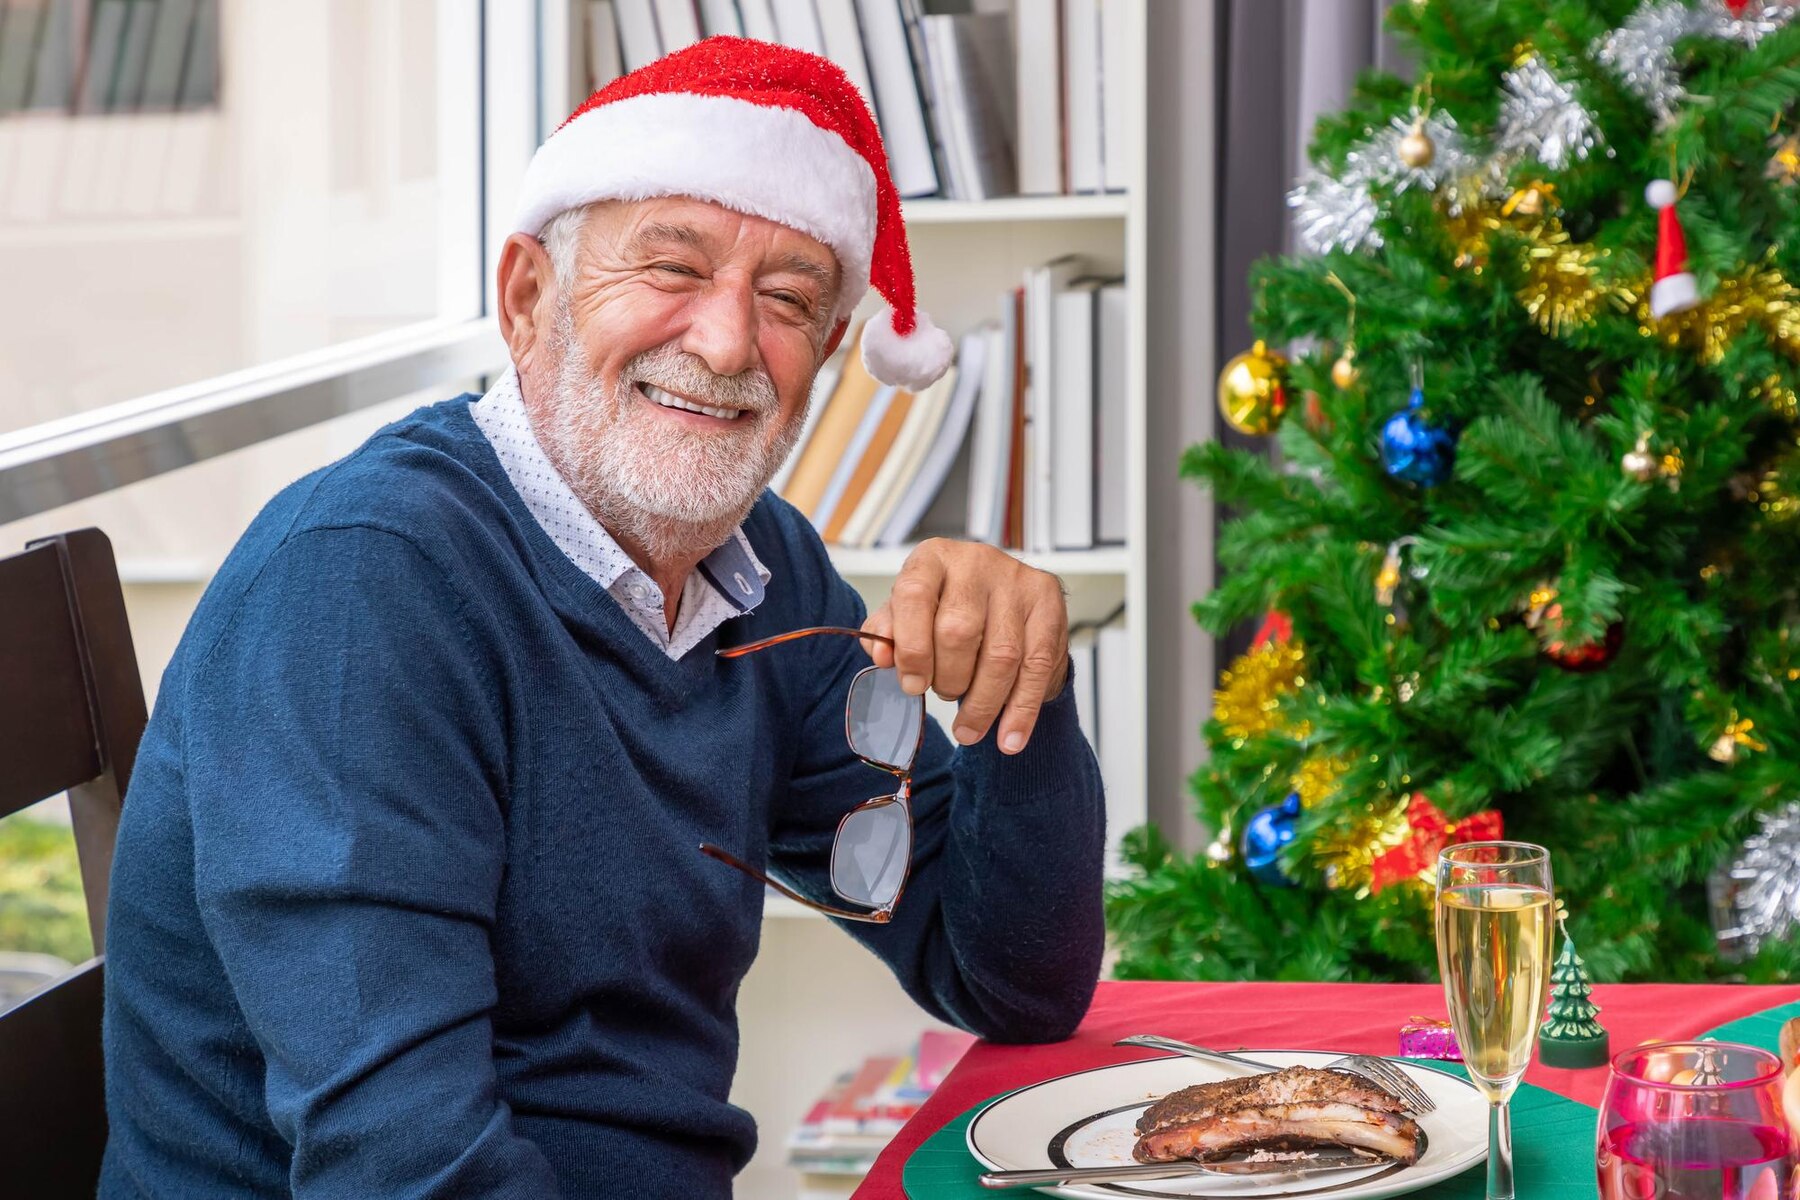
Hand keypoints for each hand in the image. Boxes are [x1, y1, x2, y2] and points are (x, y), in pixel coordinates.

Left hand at [860, 539, 1068, 754]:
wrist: (1002, 597)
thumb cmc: (946, 607)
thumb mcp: (908, 613)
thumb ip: (888, 632)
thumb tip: (882, 656)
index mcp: (933, 558)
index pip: (915, 595)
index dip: (911, 647)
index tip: (912, 685)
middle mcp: (977, 561)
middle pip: (959, 630)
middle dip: (949, 679)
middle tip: (945, 695)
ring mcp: (1017, 581)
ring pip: (1001, 655)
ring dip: (982, 703)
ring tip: (969, 728)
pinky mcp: (1049, 604)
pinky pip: (1036, 668)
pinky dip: (1021, 711)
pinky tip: (1009, 738)